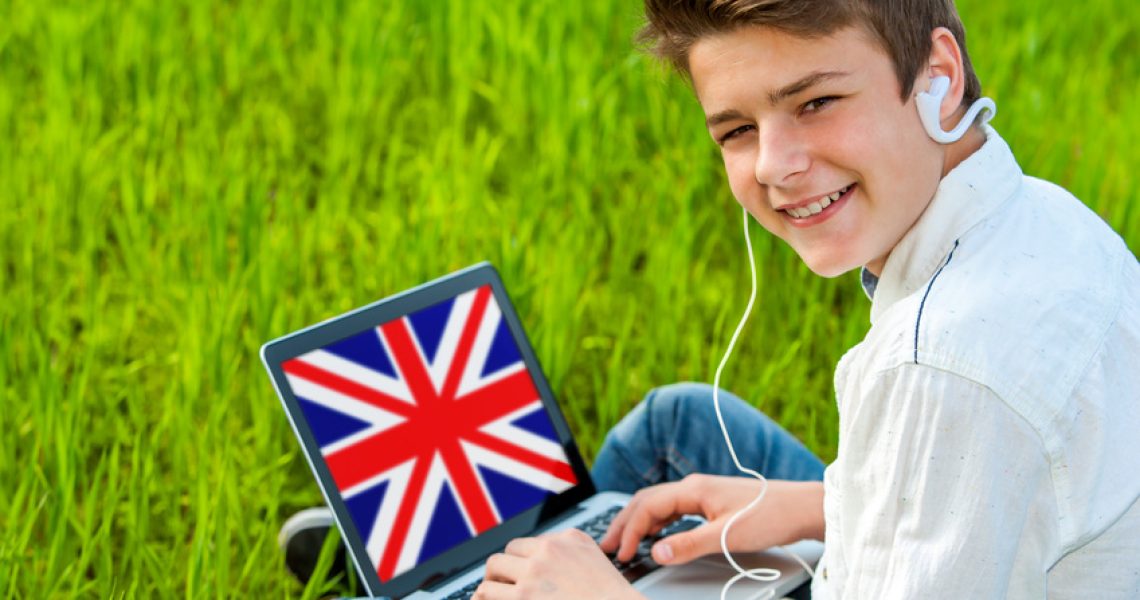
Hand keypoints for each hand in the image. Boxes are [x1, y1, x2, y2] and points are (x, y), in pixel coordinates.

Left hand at [473, 528, 643, 599]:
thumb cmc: (609, 596)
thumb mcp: (593, 557)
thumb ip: (568, 547)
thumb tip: (543, 547)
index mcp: (564, 540)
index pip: (527, 543)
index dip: (518, 561)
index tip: (516, 573)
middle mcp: (547, 551)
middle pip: (508, 552)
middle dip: (501, 570)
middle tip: (500, 584)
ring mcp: (534, 573)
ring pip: (494, 567)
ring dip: (490, 582)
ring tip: (490, 595)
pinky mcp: (524, 596)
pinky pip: (488, 592)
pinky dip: (484, 598)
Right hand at [599, 474, 823, 565]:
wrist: (801, 507)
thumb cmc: (770, 515)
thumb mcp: (727, 535)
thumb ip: (688, 544)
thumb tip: (655, 552)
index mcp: (693, 488)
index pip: (647, 506)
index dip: (630, 531)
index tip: (621, 553)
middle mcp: (693, 486)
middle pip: (646, 501)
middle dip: (624, 523)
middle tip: (607, 545)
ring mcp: (702, 492)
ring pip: (658, 504)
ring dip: (638, 522)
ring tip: (624, 540)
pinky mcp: (711, 501)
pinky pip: (673, 509)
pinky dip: (656, 521)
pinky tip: (656, 534)